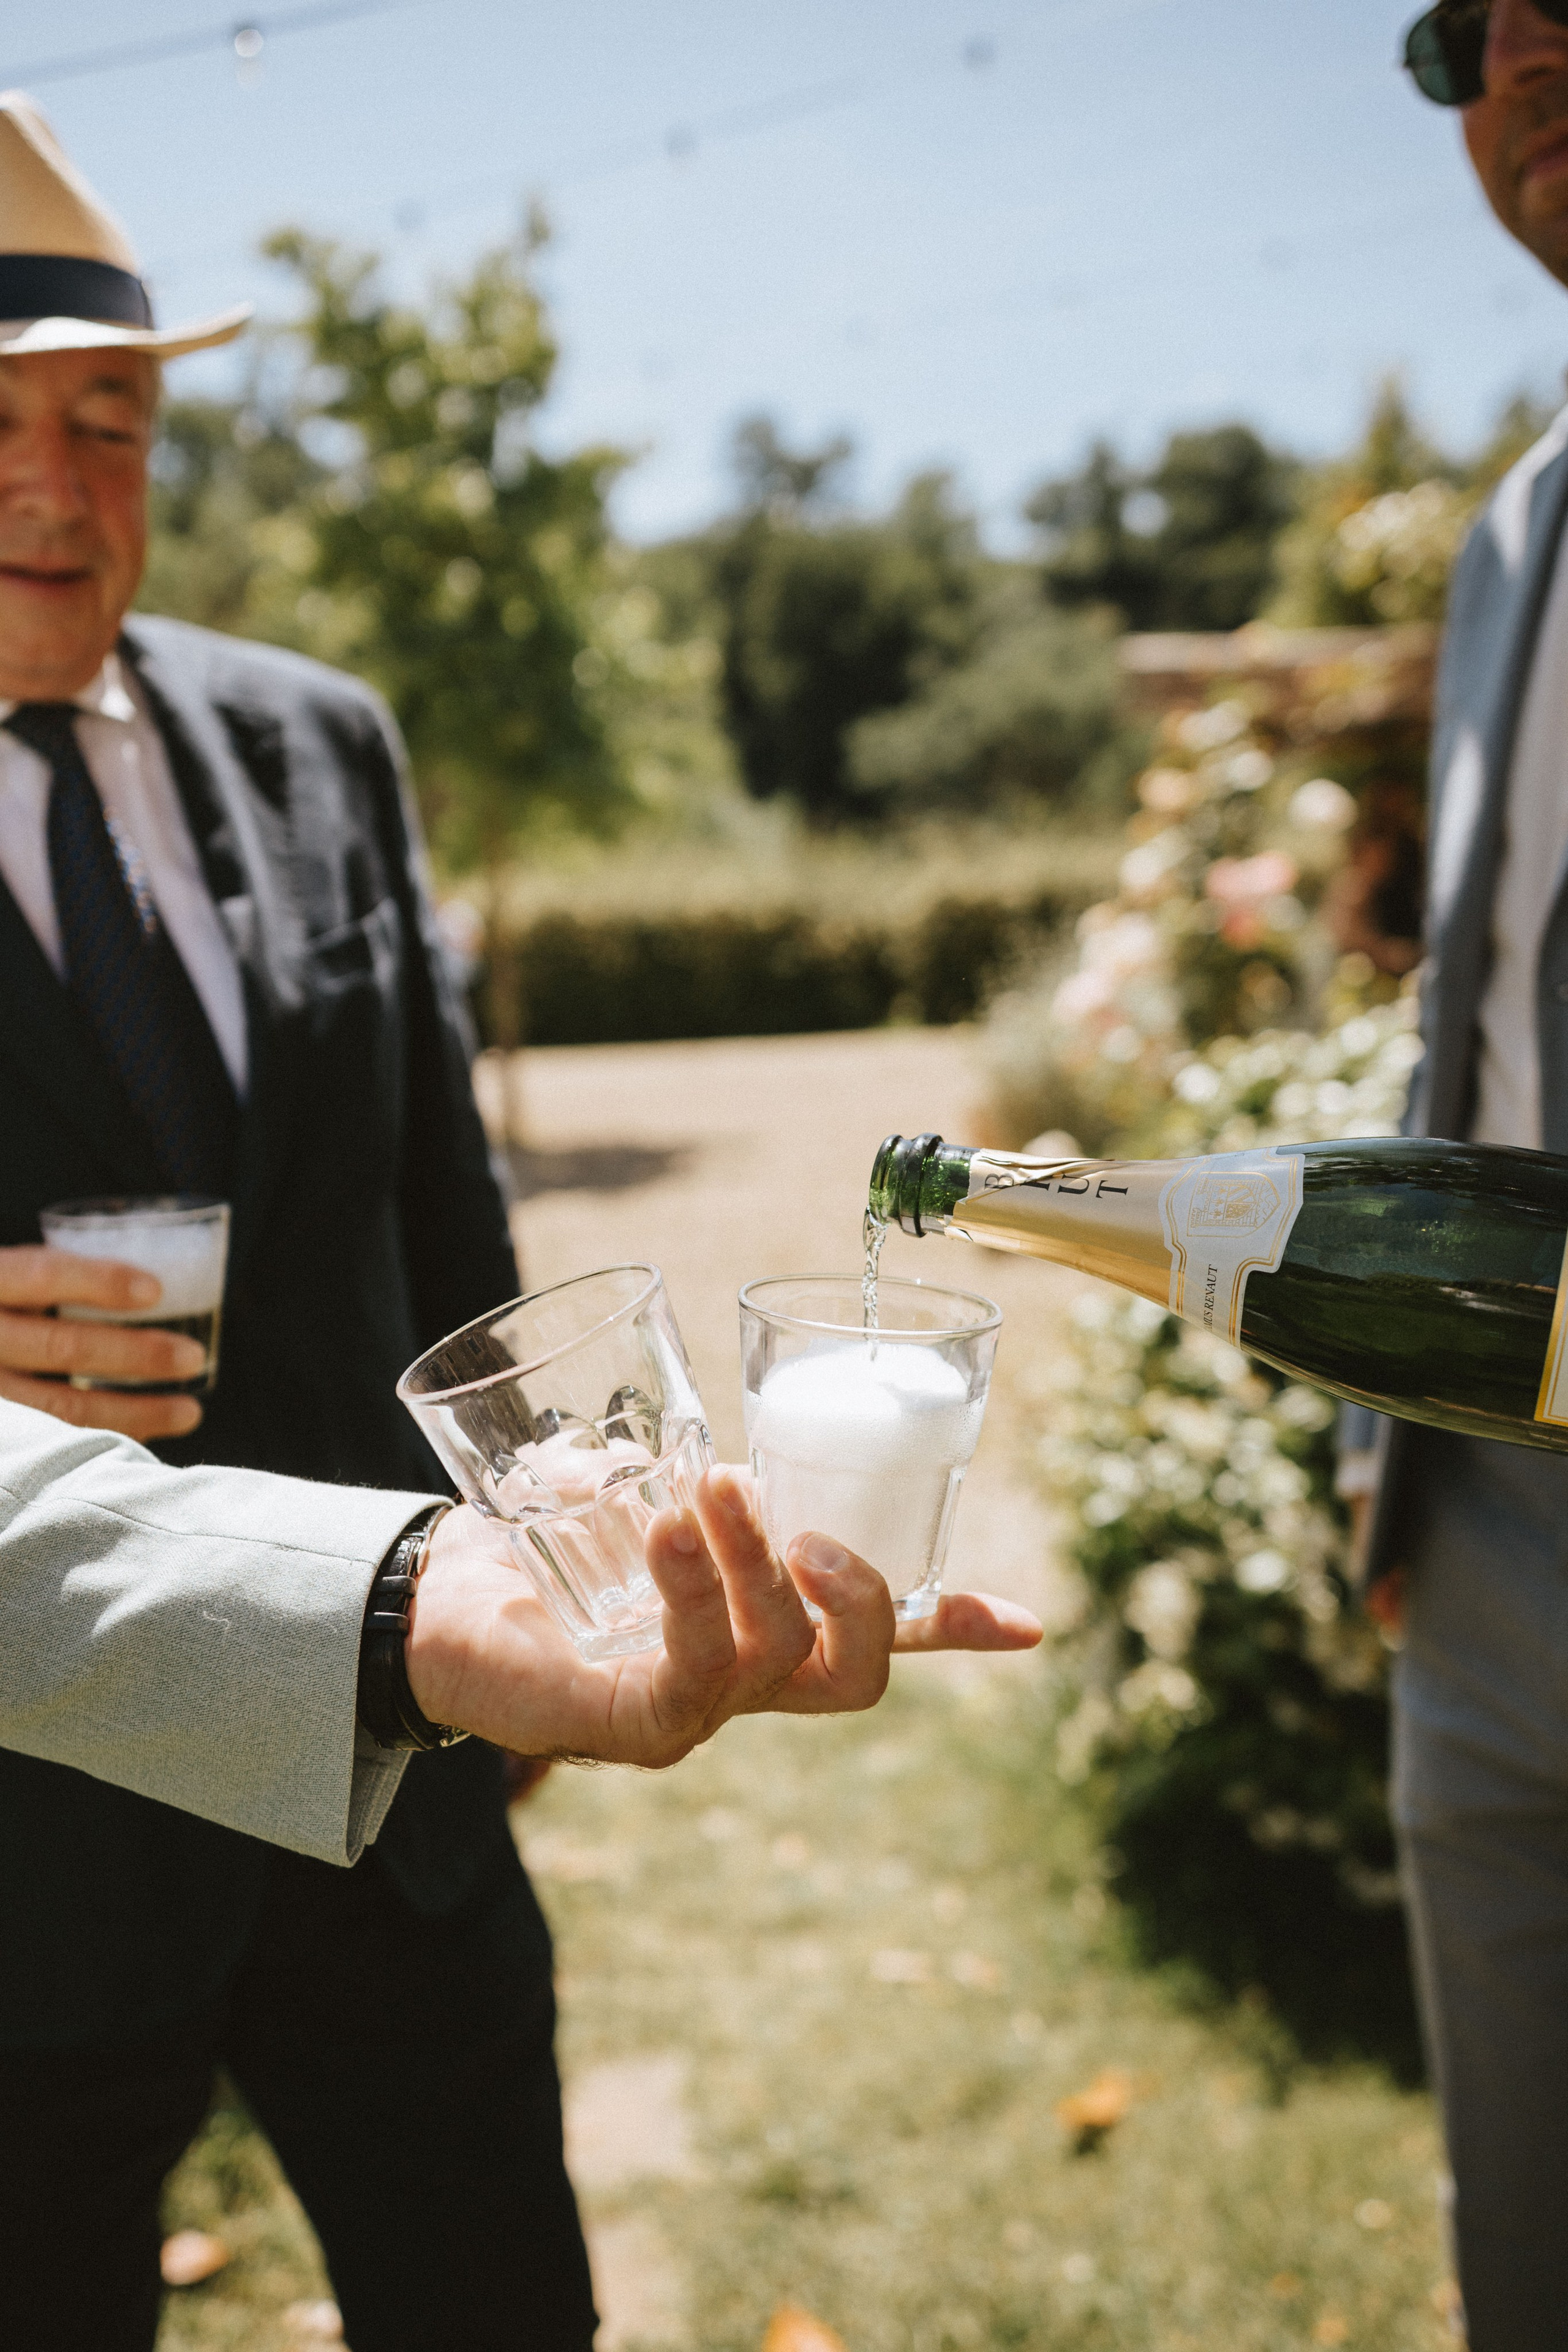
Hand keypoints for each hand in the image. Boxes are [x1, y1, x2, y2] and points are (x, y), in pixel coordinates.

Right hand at [0, 1245, 205, 1441]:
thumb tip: (147, 1288)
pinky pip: (52, 1443)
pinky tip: (144, 1439)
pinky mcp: (0, 1430)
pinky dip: (103, 1442)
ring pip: (60, 1408)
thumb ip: (45, 1280)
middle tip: (192, 1356)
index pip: (41, 1275)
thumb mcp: (4, 1281)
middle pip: (61, 1346)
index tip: (156, 1290)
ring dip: (133, 1411)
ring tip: (188, 1410)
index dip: (99, 1281)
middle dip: (135, 1354)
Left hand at [407, 1464, 1041, 1765]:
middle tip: (795, 1516)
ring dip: (755, 1566)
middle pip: (855, 1676)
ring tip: (708, 1489)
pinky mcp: (629, 1731)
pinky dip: (693, 1599)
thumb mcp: (627, 1492)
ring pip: (778, 1663)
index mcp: (761, 1629)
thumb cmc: (535, 1547)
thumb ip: (678, 1475)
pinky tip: (665, 1538)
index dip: (956, 1631)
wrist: (426, 1603)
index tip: (1029, 1625)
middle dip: (858, 1593)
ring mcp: (693, 1716)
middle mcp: (742, 1685)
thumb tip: (691, 1451)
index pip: (879, 1642)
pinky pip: (692, 1679)